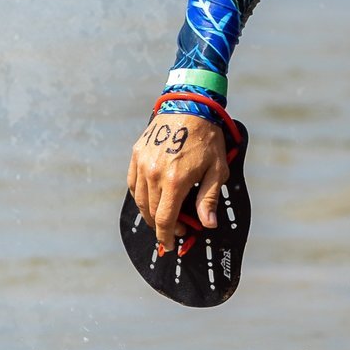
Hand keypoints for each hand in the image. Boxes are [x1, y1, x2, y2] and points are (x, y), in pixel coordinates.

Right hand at [128, 107, 229, 254]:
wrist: (190, 106)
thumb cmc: (207, 138)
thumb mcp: (216, 169)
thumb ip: (209, 199)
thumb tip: (207, 224)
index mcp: (174, 181)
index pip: (165, 219)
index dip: (167, 235)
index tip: (172, 243)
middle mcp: (153, 174)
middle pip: (151, 212)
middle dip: (162, 226)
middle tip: (175, 230)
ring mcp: (142, 163)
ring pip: (139, 199)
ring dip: (149, 213)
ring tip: (162, 217)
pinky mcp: (136, 154)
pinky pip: (132, 183)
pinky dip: (139, 195)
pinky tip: (149, 199)